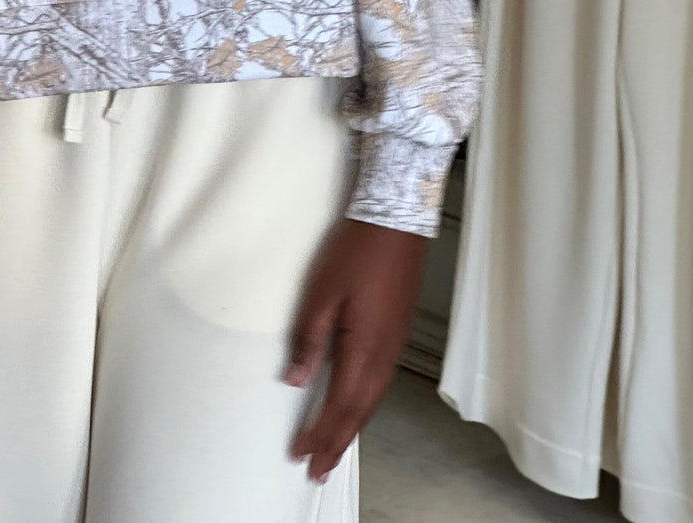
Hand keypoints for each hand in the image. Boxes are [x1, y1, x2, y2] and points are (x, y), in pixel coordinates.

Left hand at [287, 220, 427, 483]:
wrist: (396, 222)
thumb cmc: (357, 251)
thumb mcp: (322, 293)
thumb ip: (309, 340)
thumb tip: (295, 379)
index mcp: (364, 349)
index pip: (338, 405)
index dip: (319, 434)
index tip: (300, 456)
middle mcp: (384, 355)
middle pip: (359, 411)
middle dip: (337, 443)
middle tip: (318, 470)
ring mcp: (394, 344)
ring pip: (372, 399)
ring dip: (351, 426)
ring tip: (333, 447)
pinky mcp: (397, 332)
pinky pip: (379, 382)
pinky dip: (364, 404)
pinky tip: (353, 405)